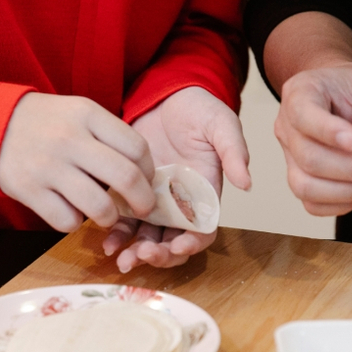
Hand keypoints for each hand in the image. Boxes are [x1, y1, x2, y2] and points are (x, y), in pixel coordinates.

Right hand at [0, 92, 155, 231]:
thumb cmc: (47, 123)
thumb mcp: (79, 112)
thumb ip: (109, 135)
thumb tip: (143, 172)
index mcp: (87, 115)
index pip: (137, 147)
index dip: (149, 170)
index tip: (146, 179)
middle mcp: (69, 139)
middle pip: (125, 178)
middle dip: (142, 201)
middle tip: (142, 208)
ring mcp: (48, 166)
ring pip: (99, 206)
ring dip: (110, 218)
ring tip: (107, 215)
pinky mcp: (29, 190)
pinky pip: (67, 221)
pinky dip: (75, 223)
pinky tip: (72, 211)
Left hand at [103, 86, 250, 272]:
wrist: (167, 94)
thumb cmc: (199, 110)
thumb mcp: (222, 125)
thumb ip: (234, 152)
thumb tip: (246, 183)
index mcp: (205, 195)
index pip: (203, 231)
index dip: (192, 244)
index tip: (178, 247)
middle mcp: (180, 204)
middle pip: (172, 242)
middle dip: (158, 255)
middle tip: (140, 257)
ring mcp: (155, 200)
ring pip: (146, 236)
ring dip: (134, 251)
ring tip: (119, 256)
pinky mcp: (131, 191)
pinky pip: (124, 219)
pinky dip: (116, 233)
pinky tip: (105, 241)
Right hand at [275, 63, 351, 215]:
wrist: (336, 95)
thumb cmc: (350, 89)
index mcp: (300, 95)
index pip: (303, 116)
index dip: (328, 132)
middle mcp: (287, 128)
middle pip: (309, 159)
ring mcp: (289, 157)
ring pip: (305, 187)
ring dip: (346, 192)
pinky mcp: (299, 178)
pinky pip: (311, 204)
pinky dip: (340, 205)